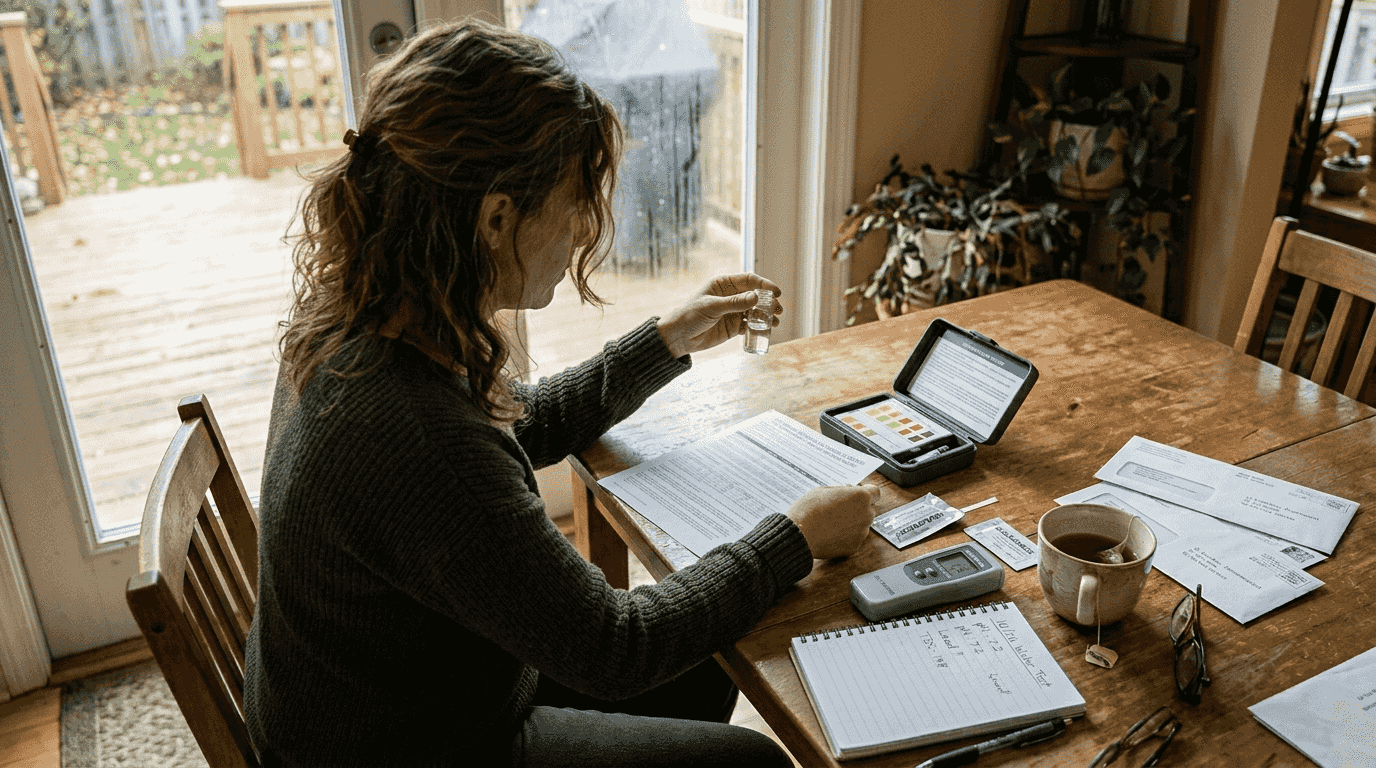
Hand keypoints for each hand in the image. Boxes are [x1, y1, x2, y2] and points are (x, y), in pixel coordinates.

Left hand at [656, 273, 782, 357]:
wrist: (678, 337)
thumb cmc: (690, 315)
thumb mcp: (712, 307)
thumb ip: (735, 303)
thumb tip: (756, 296)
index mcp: (723, 284)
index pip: (748, 280)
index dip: (764, 284)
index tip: (776, 292)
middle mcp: (730, 296)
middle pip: (755, 295)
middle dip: (768, 301)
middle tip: (778, 309)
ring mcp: (733, 311)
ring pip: (755, 310)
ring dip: (766, 315)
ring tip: (776, 321)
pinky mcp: (733, 326)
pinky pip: (750, 324)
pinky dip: (759, 326)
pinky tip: (767, 329)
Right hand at [785, 485, 880, 559]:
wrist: (800, 535)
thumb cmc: (808, 510)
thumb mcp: (823, 490)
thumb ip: (841, 490)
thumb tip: (848, 491)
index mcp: (860, 497)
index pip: (875, 492)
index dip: (867, 492)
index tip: (858, 493)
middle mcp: (866, 514)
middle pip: (869, 509)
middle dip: (858, 507)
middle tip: (840, 508)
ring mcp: (862, 532)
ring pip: (861, 524)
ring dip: (852, 522)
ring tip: (831, 522)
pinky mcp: (855, 547)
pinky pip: (854, 538)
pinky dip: (846, 536)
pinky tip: (831, 533)